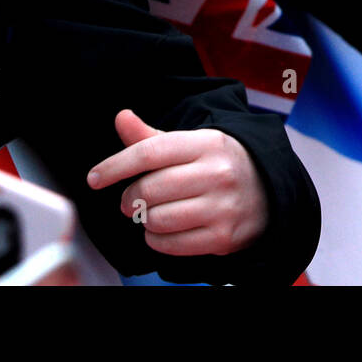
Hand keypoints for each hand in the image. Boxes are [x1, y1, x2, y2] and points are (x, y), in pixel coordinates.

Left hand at [87, 109, 269, 256]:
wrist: (266, 191)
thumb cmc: (216, 165)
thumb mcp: (188, 144)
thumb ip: (150, 136)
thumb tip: (120, 117)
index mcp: (206, 143)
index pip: (150, 152)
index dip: (115, 166)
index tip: (94, 178)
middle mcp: (217, 173)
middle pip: (150, 189)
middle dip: (129, 198)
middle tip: (129, 201)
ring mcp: (222, 206)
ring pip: (158, 219)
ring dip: (143, 220)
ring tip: (149, 214)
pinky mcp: (223, 237)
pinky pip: (171, 244)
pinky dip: (156, 240)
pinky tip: (162, 230)